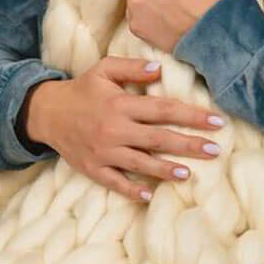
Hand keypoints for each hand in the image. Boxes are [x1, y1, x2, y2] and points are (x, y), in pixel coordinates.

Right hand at [22, 55, 225, 201]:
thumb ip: (132, 68)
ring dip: (166, 170)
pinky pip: (114, 182)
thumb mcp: (103, 70)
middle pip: (158, 139)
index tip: (217, 121)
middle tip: (214, 151)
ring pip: (140, 163)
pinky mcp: (92, 168)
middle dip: (189, 145)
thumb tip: (161, 69)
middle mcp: (114, 129)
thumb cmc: (81, 90)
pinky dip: (131, 189)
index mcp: (121, 104)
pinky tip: (149, 195)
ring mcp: (103, 151)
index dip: (192, 116)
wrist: (46, 113)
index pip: (164, 110)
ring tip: (188, 174)